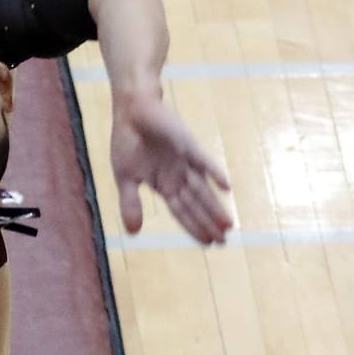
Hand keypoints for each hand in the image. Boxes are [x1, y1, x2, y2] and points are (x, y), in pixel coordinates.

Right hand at [110, 94, 231, 243]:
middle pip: (196, 205)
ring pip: (202, 189)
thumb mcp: (125, 177)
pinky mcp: (186, 143)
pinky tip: (226, 187)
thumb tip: (133, 233)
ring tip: (228, 225)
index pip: (181, 212)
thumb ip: (131, 204)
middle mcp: (178, 176)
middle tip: (224, 241)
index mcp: (164, 185)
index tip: (208, 243)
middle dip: (209, 223)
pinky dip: (213, 172)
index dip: (194, 228)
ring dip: (215, 206)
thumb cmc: (128, 141)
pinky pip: (202, 160)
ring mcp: (185, 161)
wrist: (131, 110)